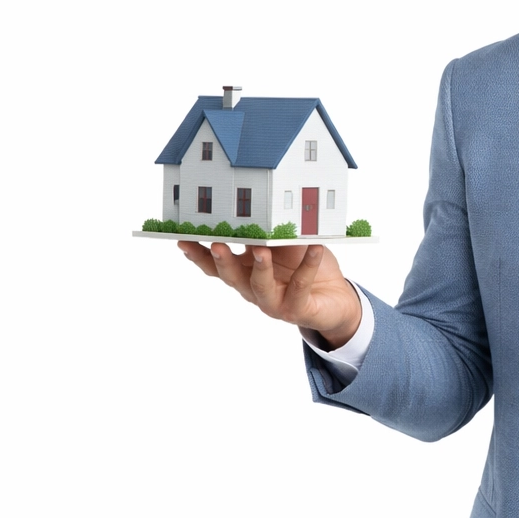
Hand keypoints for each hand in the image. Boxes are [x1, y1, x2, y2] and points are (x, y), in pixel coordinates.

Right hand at [176, 241, 362, 348]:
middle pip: (231, 277)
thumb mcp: (284, 247)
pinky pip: (301, 286)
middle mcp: (254, 290)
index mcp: (245, 273)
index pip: (215, 266)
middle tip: (217, 244)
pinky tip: (314, 249)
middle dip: (222, 261)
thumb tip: (259, 208)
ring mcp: (275, 302)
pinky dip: (308, 266)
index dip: (198, 255)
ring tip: (261, 252)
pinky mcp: (298, 309)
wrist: (335, 300)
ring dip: (260, 268)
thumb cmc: (303, 268)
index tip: (182, 239)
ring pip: (260, 287)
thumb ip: (269, 234)